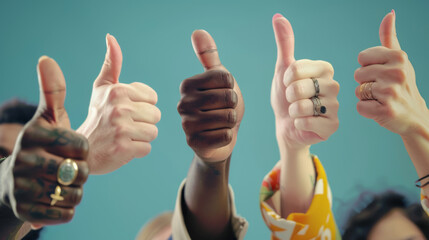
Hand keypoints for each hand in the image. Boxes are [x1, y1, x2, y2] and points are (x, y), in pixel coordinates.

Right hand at [0, 57, 88, 226]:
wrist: (14, 181)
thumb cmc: (40, 144)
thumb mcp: (46, 117)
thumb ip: (52, 90)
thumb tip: (46, 58)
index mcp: (32, 135)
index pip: (79, 145)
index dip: (84, 150)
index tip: (76, 149)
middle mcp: (23, 161)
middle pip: (78, 171)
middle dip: (82, 171)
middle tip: (73, 168)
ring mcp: (22, 188)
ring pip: (74, 194)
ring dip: (76, 189)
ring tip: (66, 182)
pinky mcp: (27, 212)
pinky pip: (66, 213)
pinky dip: (68, 207)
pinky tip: (58, 197)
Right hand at [77, 34, 160, 173]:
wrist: (80, 150)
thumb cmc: (96, 115)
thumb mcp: (101, 88)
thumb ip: (111, 64)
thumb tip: (111, 37)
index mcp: (117, 90)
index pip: (153, 98)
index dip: (141, 107)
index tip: (124, 111)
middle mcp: (119, 107)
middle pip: (156, 115)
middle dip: (143, 123)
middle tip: (123, 126)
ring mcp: (121, 129)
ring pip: (153, 132)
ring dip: (140, 137)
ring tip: (123, 137)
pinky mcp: (123, 149)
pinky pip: (147, 148)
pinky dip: (136, 151)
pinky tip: (121, 148)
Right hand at [177, 30, 243, 161]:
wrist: (220, 136)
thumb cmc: (220, 104)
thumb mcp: (219, 79)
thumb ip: (209, 57)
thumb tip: (198, 32)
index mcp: (187, 84)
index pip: (225, 78)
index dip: (231, 87)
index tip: (223, 93)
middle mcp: (182, 103)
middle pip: (228, 98)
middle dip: (233, 105)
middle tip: (224, 110)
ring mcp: (186, 124)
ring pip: (228, 118)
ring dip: (231, 122)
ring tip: (221, 123)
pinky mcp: (193, 143)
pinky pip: (225, 136)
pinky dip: (227, 136)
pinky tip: (217, 135)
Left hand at [270, 14, 338, 150]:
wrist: (286, 125)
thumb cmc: (285, 96)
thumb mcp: (283, 69)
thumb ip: (284, 44)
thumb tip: (278, 16)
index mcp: (325, 69)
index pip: (297, 68)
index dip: (286, 78)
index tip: (288, 83)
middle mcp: (334, 85)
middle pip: (300, 87)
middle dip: (288, 95)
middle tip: (293, 100)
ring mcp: (335, 106)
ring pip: (303, 106)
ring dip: (293, 110)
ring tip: (298, 111)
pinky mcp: (332, 125)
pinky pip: (307, 122)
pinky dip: (298, 123)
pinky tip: (303, 123)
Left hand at [354, 11, 428, 136]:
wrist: (414, 115)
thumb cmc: (402, 84)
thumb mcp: (399, 59)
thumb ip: (389, 37)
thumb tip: (389, 14)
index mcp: (399, 57)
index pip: (362, 58)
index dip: (368, 67)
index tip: (382, 73)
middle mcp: (397, 73)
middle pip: (358, 74)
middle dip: (366, 82)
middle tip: (382, 88)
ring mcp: (391, 92)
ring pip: (358, 90)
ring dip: (366, 96)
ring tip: (382, 98)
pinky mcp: (385, 111)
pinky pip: (360, 106)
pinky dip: (366, 110)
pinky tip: (380, 109)